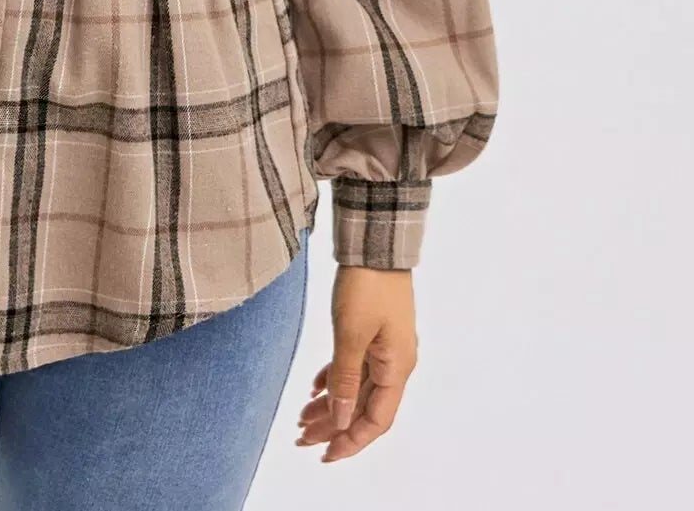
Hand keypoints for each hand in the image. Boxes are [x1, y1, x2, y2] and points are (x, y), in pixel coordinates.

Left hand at [295, 265, 417, 462]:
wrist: (374, 243)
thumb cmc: (367, 286)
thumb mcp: (351, 334)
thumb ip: (345, 379)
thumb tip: (341, 419)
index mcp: (396, 368)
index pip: (376, 419)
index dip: (352, 441)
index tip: (325, 454)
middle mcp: (394, 362)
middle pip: (363, 406)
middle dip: (333, 426)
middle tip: (301, 439)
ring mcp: (384, 347)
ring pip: (355, 387)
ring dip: (331, 404)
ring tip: (301, 418)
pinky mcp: (372, 331)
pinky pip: (353, 366)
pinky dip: (334, 379)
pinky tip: (314, 389)